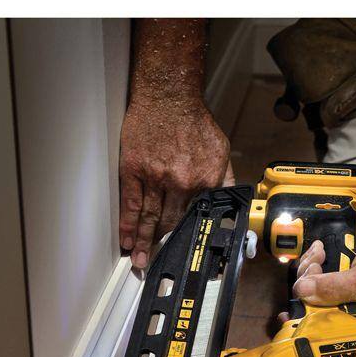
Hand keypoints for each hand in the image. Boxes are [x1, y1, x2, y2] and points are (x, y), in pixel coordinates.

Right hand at [119, 97, 232, 268]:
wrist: (169, 94)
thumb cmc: (194, 120)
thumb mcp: (221, 150)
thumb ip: (225, 178)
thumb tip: (229, 201)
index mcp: (205, 179)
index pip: (198, 217)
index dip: (190, 237)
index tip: (186, 253)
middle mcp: (181, 181)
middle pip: (171, 222)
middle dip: (163, 245)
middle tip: (155, 262)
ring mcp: (155, 177)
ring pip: (150, 218)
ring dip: (143, 242)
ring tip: (139, 260)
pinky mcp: (134, 170)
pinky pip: (131, 203)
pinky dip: (128, 224)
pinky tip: (126, 238)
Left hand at [291, 225, 355, 315]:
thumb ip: (334, 288)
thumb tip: (302, 291)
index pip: (326, 329)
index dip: (305, 317)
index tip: (289, 309)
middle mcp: (352, 313)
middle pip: (314, 307)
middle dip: (307, 284)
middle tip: (315, 266)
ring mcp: (345, 295)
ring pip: (313, 289)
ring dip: (309, 269)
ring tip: (319, 254)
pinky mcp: (342, 279)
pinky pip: (319, 276)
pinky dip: (314, 263)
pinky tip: (319, 252)